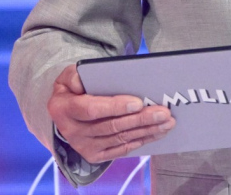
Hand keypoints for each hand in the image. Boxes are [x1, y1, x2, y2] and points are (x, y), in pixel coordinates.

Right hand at [46, 64, 175, 162]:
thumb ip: (75, 76)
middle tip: (163, 113)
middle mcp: (72, 132)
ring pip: (120, 138)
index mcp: (63, 109)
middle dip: (140, 119)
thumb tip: (83, 84)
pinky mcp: (95, 156)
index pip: (91, 109)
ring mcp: (84, 147)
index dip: (115, 107)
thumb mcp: (68, 77)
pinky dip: (140, 141)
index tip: (138, 102)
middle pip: (111, 126)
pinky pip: (121, 149)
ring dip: (146, 131)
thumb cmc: (73, 90)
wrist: (64, 113)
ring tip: (166, 123)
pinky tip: (156, 133)